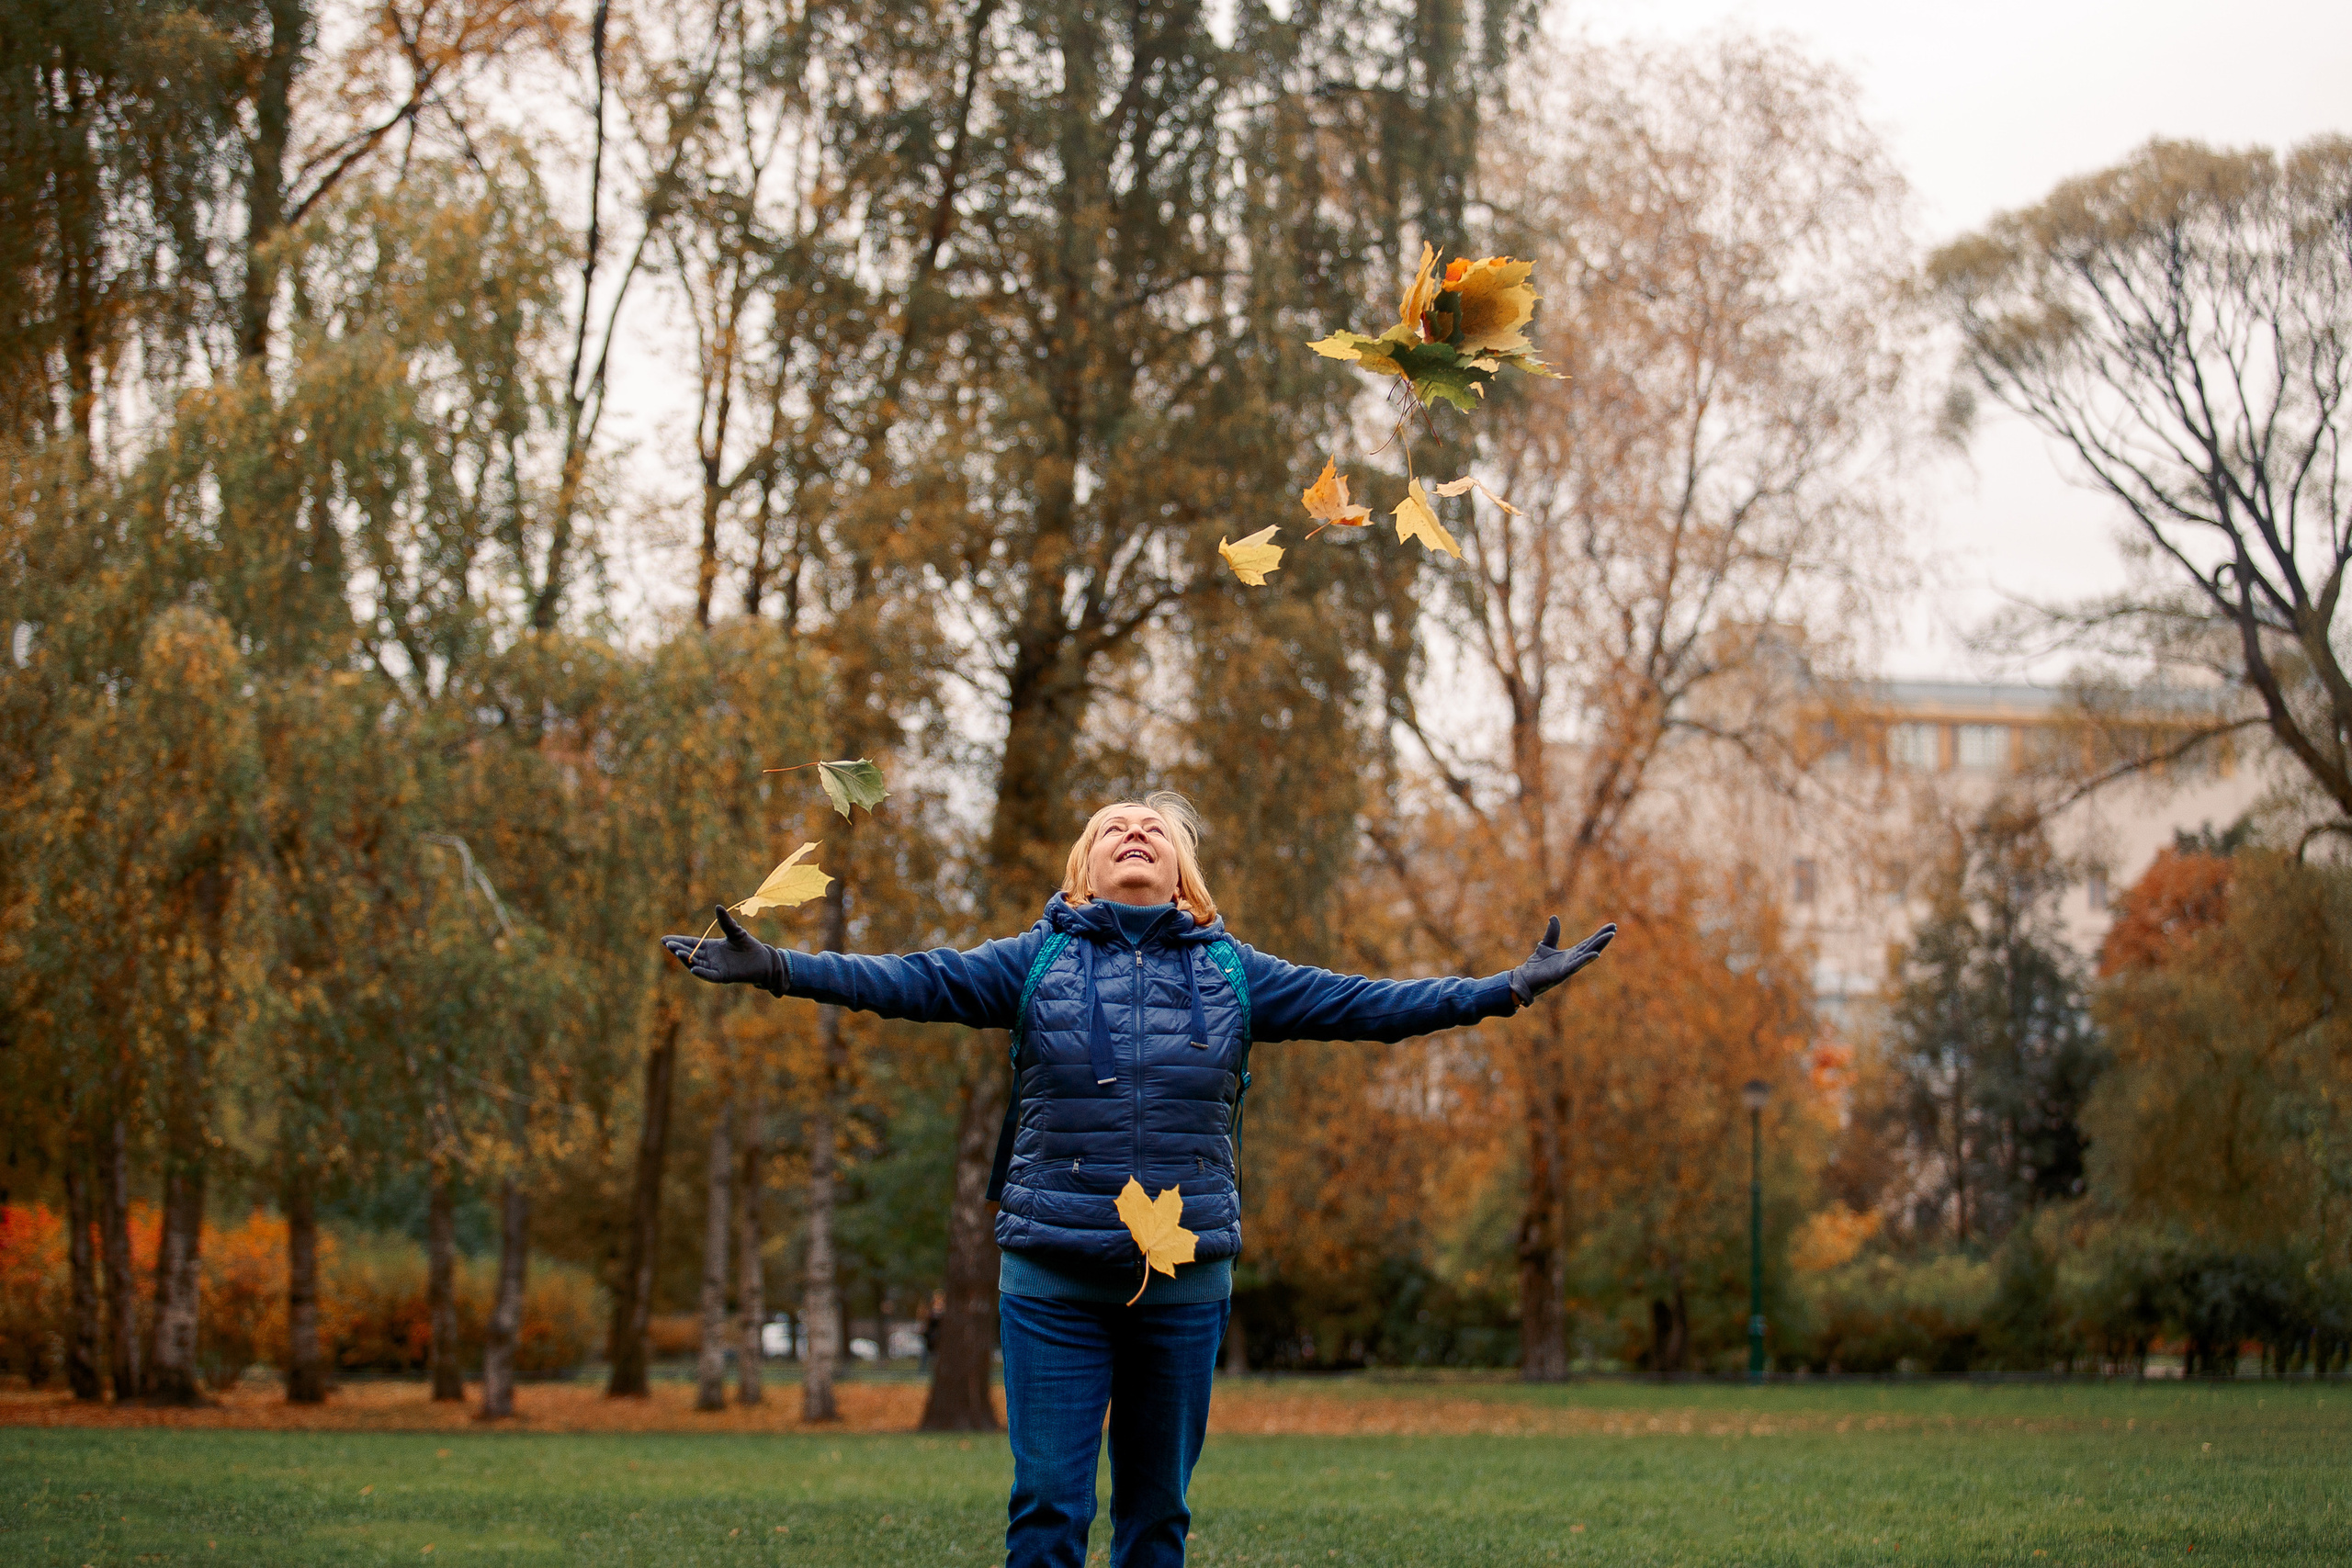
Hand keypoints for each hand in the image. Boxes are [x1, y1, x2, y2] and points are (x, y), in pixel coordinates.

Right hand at [661, 906, 776, 986]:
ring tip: (677, 952)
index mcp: (710, 947)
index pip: (691, 944)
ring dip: (687, 959)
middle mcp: (710, 958)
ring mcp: (715, 968)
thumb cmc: (748, 946)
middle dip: (678, 949)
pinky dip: (701, 972)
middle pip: (690, 953)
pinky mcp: (723, 976)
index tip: (664, 939)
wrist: (762, 960)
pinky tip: (693, 968)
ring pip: (697, 964)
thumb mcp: (735, 931)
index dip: (678, 941)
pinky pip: (709, 975)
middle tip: (667, 944)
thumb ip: (726, 922)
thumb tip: (718, 906)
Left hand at [1507, 917, 1615, 1005]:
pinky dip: (1585, 959)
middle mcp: (1573, 961)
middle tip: (1614, 928)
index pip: (1588, 943)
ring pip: (1587, 955)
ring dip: (1599, 946)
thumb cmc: (1536, 966)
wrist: (1525, 979)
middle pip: (1591, 947)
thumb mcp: (1545, 945)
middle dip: (1603, 938)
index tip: (1611, 926)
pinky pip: (1576, 966)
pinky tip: (1595, 954)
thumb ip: (1552, 933)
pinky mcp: (1561, 973)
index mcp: (1571, 955)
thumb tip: (1554, 917)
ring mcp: (1569, 968)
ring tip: (1610, 935)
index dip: (1599, 935)